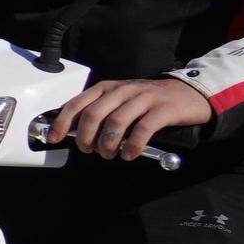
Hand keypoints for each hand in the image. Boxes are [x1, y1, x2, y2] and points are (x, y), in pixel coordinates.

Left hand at [45, 76, 213, 162]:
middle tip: (91, 151)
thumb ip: (100, 112)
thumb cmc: (149, 102)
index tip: (54, 138)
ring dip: (108, 144)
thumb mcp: (120, 101)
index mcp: (107, 88)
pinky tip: (129, 154)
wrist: (188, 94)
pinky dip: (132, 145)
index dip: (63, 122)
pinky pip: (143, 129)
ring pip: (116, 122)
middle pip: (94, 115)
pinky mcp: (163, 109)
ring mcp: (144, 98)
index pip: (78, 104)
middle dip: (86, 138)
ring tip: (110, 154)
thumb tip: (74, 132)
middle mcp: (123, 90)